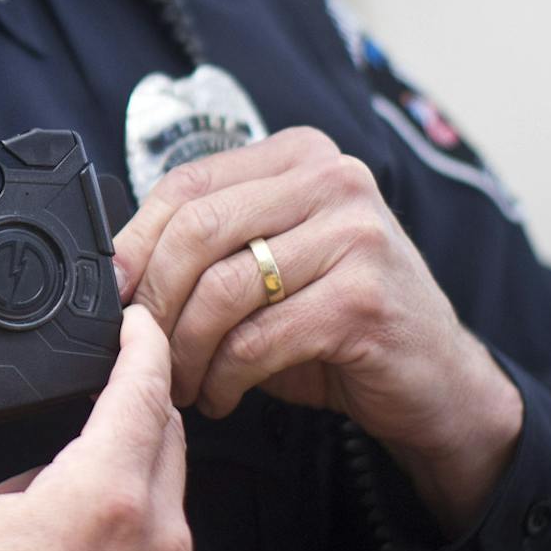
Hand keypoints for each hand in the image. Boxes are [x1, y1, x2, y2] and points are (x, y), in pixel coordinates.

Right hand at [0, 307, 194, 550]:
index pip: (145, 389)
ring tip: (58, 487)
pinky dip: (136, 538)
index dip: (143, 342)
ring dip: (131, 475)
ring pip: (170, 501)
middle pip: (167, 438)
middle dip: (136, 403)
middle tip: (95, 387)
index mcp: (104, 499)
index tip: (136, 320)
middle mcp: (156, 544)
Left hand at [112, 126, 521, 532]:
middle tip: (143, 349)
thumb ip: (212, 247)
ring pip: (222, 290)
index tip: (114, 292)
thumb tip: (119, 271)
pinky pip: (256, 340)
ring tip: (183, 381)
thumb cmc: (340, 318)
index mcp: (301, 156)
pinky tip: (222, 395)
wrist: (436, 378)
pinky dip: (223, 378)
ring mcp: (355, 236)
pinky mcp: (362, 300)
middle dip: (155, 301)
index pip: (187, 183)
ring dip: (185, 350)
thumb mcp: (272, 263)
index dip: (135, 242)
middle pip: (197, 230)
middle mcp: (333, 179)